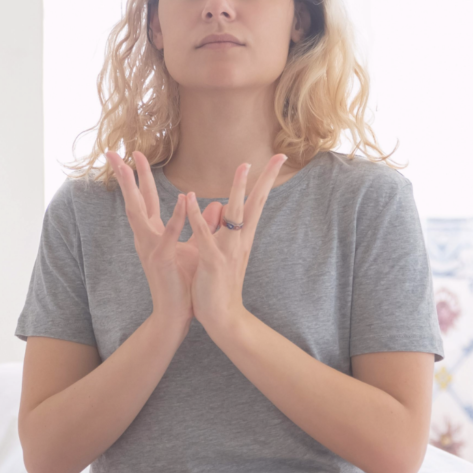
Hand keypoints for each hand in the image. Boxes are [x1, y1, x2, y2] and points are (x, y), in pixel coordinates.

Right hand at [106, 150, 223, 331]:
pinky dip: (176, 217)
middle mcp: (146, 238)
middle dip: (124, 175)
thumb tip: (216, 204)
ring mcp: (151, 248)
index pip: (145, 200)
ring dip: (135, 187)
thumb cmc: (184, 283)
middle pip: (134, 200)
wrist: (175, 314)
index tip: (135, 154)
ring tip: (130, 165)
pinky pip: (169, 234)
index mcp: (153, 234)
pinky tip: (183, 198)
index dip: (140, 177)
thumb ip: (203, 225)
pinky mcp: (162, 259)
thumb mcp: (196, 248)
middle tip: (113, 152)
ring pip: (139, 212)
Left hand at [184, 154, 287, 334]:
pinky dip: (197, 217)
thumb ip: (218, 227)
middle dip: (266, 179)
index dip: (267, 180)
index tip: (279, 158)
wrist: (223, 318)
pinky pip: (205, 235)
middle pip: (256, 203)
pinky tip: (191, 199)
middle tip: (280, 155)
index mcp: (243, 237)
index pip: (257, 202)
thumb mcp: (221, 251)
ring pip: (236, 215)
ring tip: (243, 166)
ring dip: (238, 190)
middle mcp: (241, 240)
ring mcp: (229, 250)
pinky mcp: (213, 262)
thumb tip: (217, 205)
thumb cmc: (220, 284)